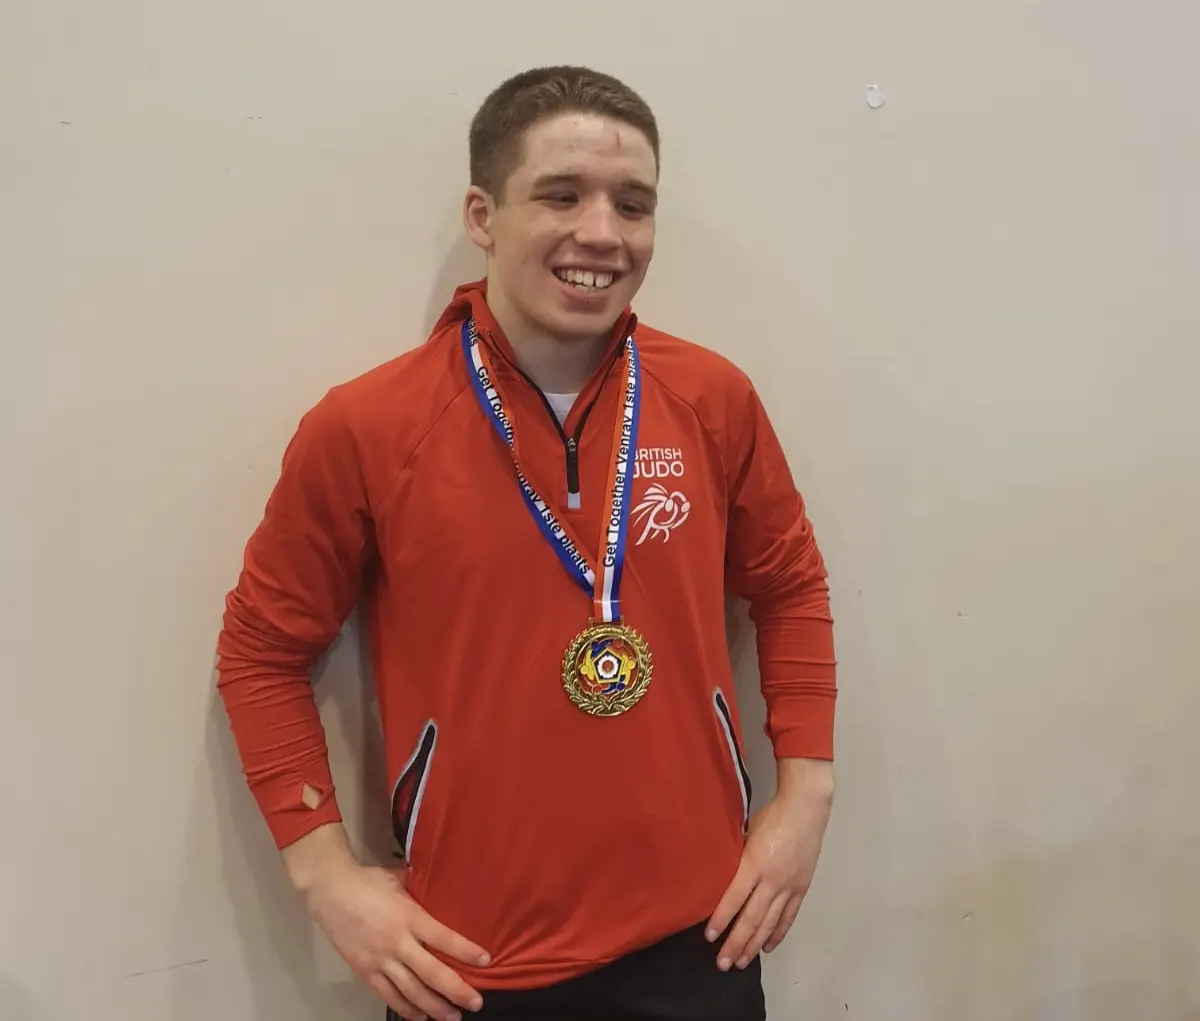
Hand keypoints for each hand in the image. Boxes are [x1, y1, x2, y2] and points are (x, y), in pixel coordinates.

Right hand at [303, 859, 490, 1020]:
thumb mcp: (400, 882)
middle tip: (476, 1002)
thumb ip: (421, 894)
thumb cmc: (369, 881)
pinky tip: (420, 1017)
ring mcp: (380, 960)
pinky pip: (388, 995)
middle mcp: (397, 942)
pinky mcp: (364, 971)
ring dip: (434, 1007)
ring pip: (412, 991)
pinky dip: (406, 1009)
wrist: (330, 891)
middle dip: (456, 990)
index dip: (466, 951)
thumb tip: (444, 892)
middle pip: (432, 972)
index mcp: (409, 916)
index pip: (444, 938)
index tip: (485, 961)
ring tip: (453, 1017)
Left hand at [705, 760, 832, 969]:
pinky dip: (777, 933)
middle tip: (723, 963)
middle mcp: (772, 879)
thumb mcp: (746, 832)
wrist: (806, 809)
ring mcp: (789, 886)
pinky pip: (788, 916)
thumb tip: (721, 874)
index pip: (734, 898)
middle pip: (752, 918)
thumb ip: (736, 856)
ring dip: (754, 944)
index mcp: (754, 863)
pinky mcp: (801, 888)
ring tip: (741, 962)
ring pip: (769, 922)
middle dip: (736, 943)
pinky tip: (767, 947)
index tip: (710, 937)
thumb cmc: (772, 815)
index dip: (721, 919)